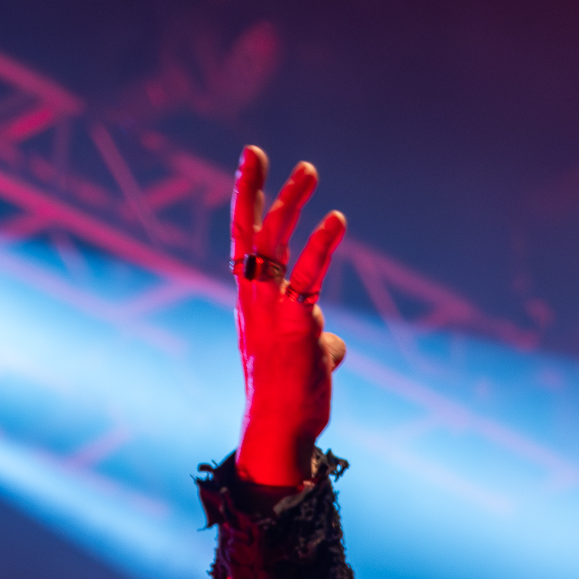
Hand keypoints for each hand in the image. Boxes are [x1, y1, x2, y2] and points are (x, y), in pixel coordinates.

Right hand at [232, 146, 347, 488]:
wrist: (281, 428)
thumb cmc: (289, 394)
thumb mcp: (302, 356)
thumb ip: (316, 338)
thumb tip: (334, 343)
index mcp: (250, 299)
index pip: (242, 237)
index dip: (246, 196)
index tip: (252, 159)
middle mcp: (254, 298)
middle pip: (251, 231)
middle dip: (258, 187)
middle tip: (264, 151)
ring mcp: (272, 311)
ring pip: (274, 245)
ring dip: (291, 204)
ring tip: (308, 171)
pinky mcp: (297, 325)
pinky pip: (308, 277)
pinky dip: (321, 246)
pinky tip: (336, 220)